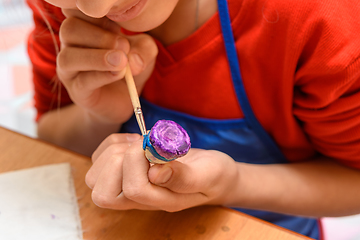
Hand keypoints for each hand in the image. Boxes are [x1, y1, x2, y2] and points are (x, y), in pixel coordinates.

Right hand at [57, 9, 157, 124]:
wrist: (124, 99)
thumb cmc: (129, 67)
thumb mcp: (143, 53)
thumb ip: (143, 48)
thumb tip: (132, 58)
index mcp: (86, 26)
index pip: (78, 10)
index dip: (98, 14)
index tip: (120, 24)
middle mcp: (71, 44)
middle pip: (70, 29)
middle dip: (100, 36)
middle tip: (124, 46)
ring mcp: (70, 69)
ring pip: (69, 56)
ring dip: (98, 57)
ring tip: (121, 61)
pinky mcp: (76, 90)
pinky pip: (82, 81)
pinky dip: (102, 76)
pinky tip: (118, 74)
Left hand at [86, 133, 238, 211]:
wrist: (212, 172)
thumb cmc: (213, 175)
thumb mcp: (207, 175)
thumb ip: (184, 177)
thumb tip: (155, 173)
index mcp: (159, 201)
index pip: (132, 191)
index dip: (137, 162)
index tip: (154, 145)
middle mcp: (138, 199)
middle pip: (102, 192)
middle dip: (118, 160)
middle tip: (141, 146)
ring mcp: (127, 185)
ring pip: (95, 175)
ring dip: (114, 151)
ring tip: (139, 144)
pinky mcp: (123, 170)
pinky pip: (100, 158)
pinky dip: (112, 143)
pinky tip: (134, 141)